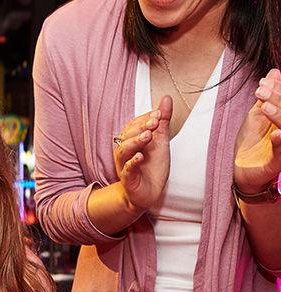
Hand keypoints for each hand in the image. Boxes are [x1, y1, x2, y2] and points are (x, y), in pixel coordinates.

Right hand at [113, 95, 172, 210]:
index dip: (145, 119)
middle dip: (141, 127)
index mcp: (132, 140)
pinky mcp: (128, 180)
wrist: (148, 193)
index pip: (135, 125)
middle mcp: (125, 151)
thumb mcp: (160, 141)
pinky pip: (127, 170)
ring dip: (135, 142)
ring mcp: (125, 165)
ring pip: (124, 151)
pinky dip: (132, 163)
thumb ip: (162, 121)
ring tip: (148, 136)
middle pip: (128, 135)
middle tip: (155, 122)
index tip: (158, 114)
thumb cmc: (152, 166)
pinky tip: (140, 157)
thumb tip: (167, 97)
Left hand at [234, 68, 280, 192]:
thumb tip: (274, 72)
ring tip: (265, 105)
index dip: (280, 89)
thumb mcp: (257, 115)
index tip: (265, 80)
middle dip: (278, 98)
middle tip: (262, 90)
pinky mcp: (279, 162)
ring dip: (279, 114)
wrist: (242, 170)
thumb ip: (267, 95)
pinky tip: (276, 133)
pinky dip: (280, 141)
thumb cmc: (251, 143)